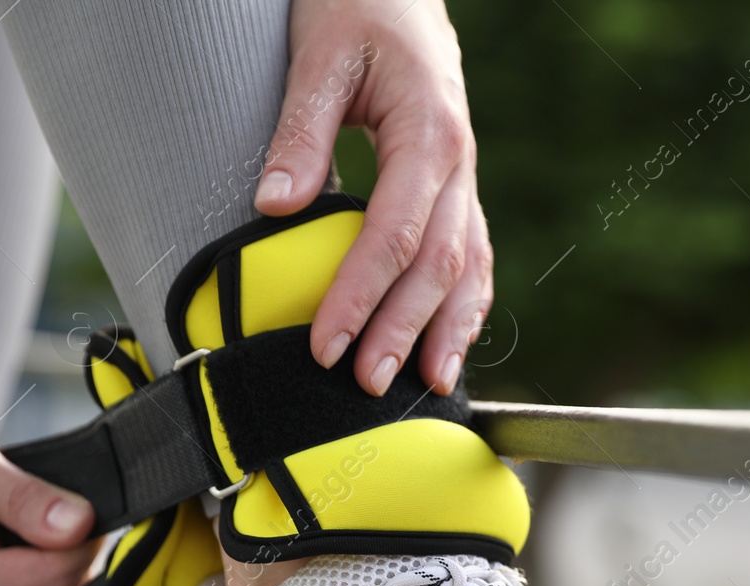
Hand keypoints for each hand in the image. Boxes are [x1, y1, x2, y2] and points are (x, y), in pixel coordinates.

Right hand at [0, 386, 98, 585]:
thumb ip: (19, 497)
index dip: (83, 540)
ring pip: (42, 583)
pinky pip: (23, 577)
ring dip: (47, 541)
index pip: (51, 580)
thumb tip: (79, 527)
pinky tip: (7, 516)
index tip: (83, 499)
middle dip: (65, 540)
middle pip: (50, 585)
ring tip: (13, 499)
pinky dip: (30, 544)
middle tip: (47, 490)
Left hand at [256, 0, 491, 398]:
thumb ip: (300, 133)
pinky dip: (465, 305)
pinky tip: (448, 345)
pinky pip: (474, 255)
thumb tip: (275, 206)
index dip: (361, 295)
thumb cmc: (356, 8)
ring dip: (449, 330)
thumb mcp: (318, 56)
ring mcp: (466, 178)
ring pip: (470, 267)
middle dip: (404, 329)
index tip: (326, 343)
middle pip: (439, 264)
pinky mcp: (459, 187)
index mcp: (429, 134)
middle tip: (367, 383)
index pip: (395, 234)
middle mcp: (459, 163)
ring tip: (427, 385)